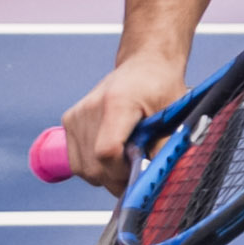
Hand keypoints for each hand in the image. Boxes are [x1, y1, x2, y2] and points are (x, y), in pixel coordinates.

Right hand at [57, 46, 194, 194]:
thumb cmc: (161, 87)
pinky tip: (113, 154)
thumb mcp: (174, 116)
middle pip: (94, 166)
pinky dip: (95, 166)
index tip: (140, 170)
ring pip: (83, 169)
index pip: (106, 152)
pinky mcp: (69, 121)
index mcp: (117, 103)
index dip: (123, 172)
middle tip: (138, 169)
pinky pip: (77, 161)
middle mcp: (90, 108)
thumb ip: (163, 148)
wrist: (146, 64)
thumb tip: (156, 180)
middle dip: (118, 179)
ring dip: (106, 175)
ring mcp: (76, 115)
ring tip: (126, 159)